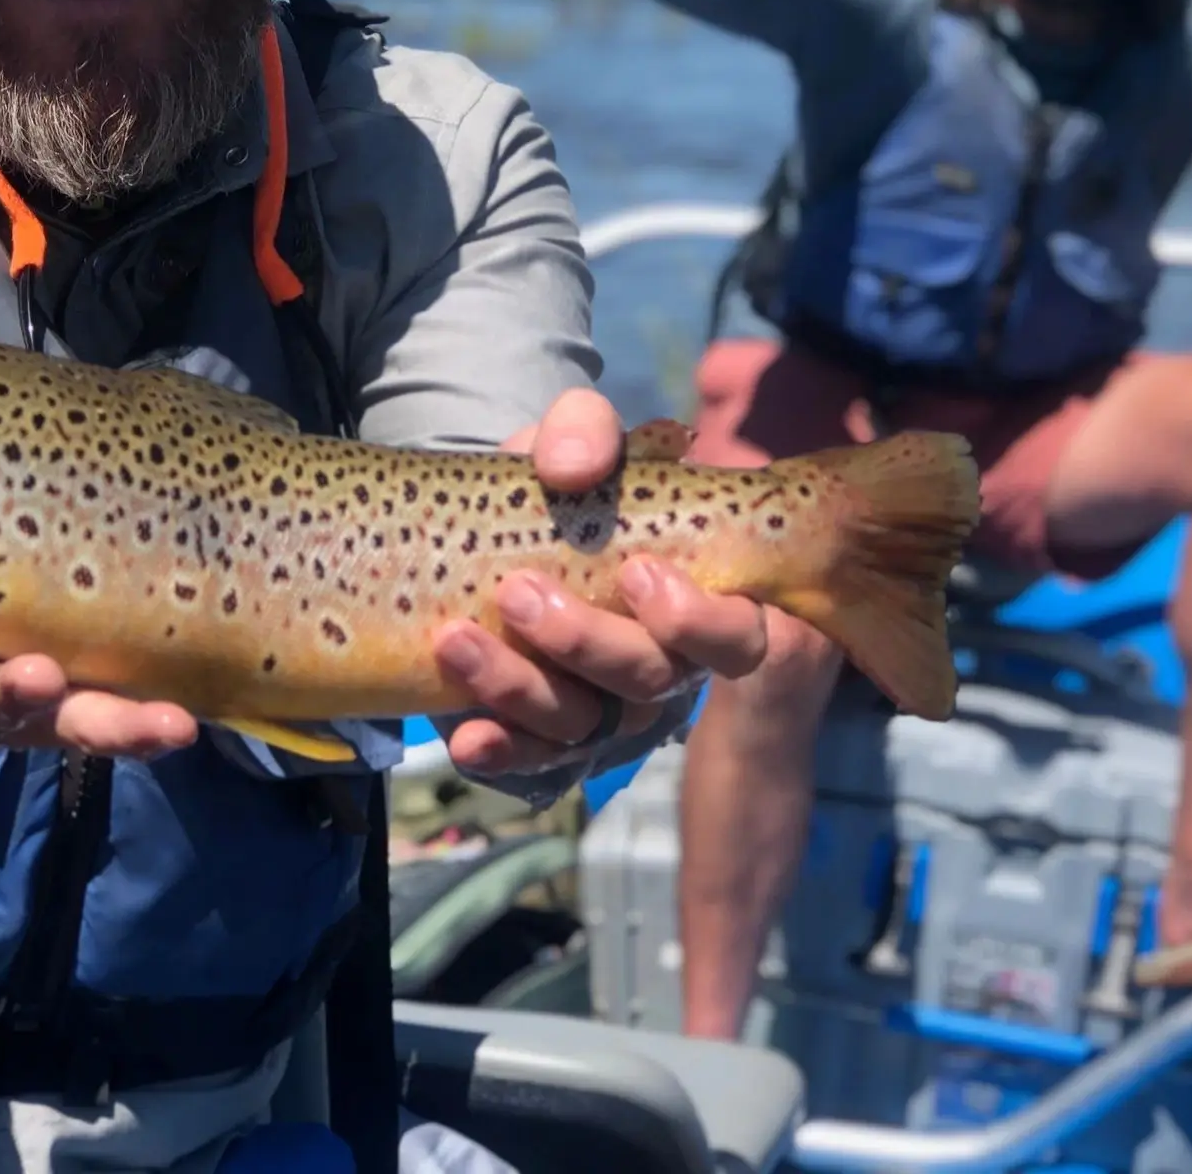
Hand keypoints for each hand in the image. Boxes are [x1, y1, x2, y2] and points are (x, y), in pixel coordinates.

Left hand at [430, 389, 771, 779]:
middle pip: (651, 682)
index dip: (698, 621)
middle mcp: (657, 665)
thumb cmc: (558, 487)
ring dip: (520, 687)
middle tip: (519, 592)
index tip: (637, 572)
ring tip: (456, 638)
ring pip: (582, 723)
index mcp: (693, 600)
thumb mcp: (573, 441)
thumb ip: (585, 430)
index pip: (735, 636)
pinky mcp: (538, 733)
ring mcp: (600, 707)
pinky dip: (499, 751)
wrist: (486, 527)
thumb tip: (571, 467)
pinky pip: (530, 761)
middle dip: (588, 642)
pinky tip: (465, 737)